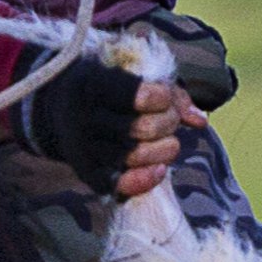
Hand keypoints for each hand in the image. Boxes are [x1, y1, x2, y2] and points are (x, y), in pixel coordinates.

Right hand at [18, 52, 199, 200]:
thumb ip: (171, 94)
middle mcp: (83, 118)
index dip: (165, 98)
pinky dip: (146, 180)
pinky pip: (120, 186)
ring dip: (165, 150)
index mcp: (93, 85)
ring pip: (137, 157)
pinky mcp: (85, 173)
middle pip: (145, 129)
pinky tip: (160, 169)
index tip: (163, 96)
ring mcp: (83, 149)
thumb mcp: (131, 76)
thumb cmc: (108, 88)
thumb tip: (201, 121)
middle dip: (169, 123)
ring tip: (167, 141)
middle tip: (169, 119)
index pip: (141, 96)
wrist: (60, 109)